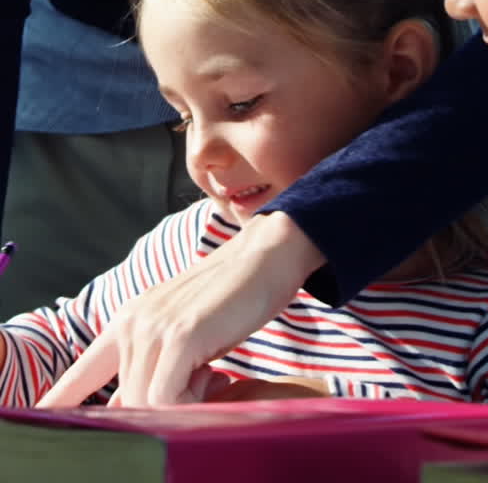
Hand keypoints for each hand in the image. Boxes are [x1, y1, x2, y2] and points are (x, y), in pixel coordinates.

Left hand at [37, 212, 323, 408]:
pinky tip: (217, 375)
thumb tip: (137, 408)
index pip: (81, 372)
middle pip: (126, 402)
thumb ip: (155, 365)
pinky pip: (168, 400)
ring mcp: (154, 328)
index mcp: (127, 321)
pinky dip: (193, 403)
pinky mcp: (180, 336)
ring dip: (184, 404)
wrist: (265, 256)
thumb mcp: (183, 333)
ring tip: (213, 374)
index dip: (59, 399)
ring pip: (146, 405)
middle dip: (163, 409)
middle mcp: (131, 323)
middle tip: (206, 382)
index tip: (38, 415)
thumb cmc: (231, 298)